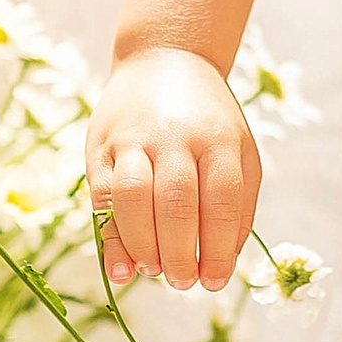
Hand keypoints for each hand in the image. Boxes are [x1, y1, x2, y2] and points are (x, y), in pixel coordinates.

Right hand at [88, 46, 260, 293]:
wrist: (163, 59)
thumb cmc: (209, 119)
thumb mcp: (239, 150)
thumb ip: (239, 203)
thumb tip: (224, 260)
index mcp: (218, 138)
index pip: (222, 201)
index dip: (219, 249)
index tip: (216, 281)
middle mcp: (175, 136)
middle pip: (176, 203)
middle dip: (181, 254)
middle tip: (184, 283)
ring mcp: (134, 139)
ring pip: (134, 199)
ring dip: (144, 246)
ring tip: (156, 271)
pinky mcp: (101, 146)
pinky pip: (102, 197)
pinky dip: (111, 239)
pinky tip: (122, 268)